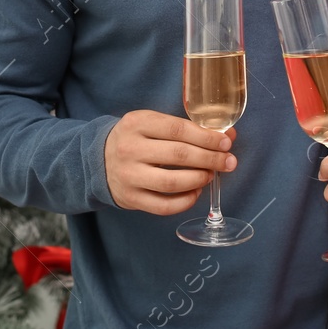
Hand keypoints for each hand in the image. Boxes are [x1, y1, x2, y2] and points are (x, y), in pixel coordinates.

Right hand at [104, 110, 236, 215]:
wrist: (98, 160)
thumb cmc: (135, 138)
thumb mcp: (152, 123)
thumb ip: (185, 128)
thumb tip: (227, 137)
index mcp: (137, 123)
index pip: (178, 129)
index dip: (206, 137)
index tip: (226, 143)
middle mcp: (130, 148)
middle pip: (178, 155)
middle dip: (210, 159)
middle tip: (229, 161)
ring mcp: (129, 175)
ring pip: (172, 182)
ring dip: (199, 179)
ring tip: (211, 175)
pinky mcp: (130, 198)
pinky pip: (164, 206)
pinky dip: (186, 201)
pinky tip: (196, 192)